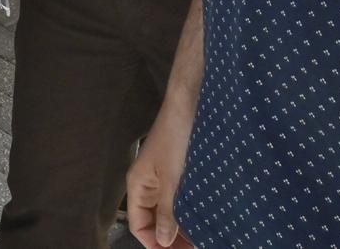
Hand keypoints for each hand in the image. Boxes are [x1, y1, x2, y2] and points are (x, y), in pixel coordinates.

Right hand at [125, 104, 196, 247]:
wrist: (190, 105)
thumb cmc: (176, 139)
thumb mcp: (172, 179)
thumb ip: (166, 211)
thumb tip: (162, 240)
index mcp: (138, 185)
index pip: (138, 225)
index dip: (154, 243)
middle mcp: (147, 184)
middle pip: (152, 220)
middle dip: (168, 237)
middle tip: (193, 247)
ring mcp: (162, 177)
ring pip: (166, 210)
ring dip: (180, 225)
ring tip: (199, 237)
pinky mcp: (177, 171)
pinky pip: (177, 199)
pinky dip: (186, 211)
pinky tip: (201, 219)